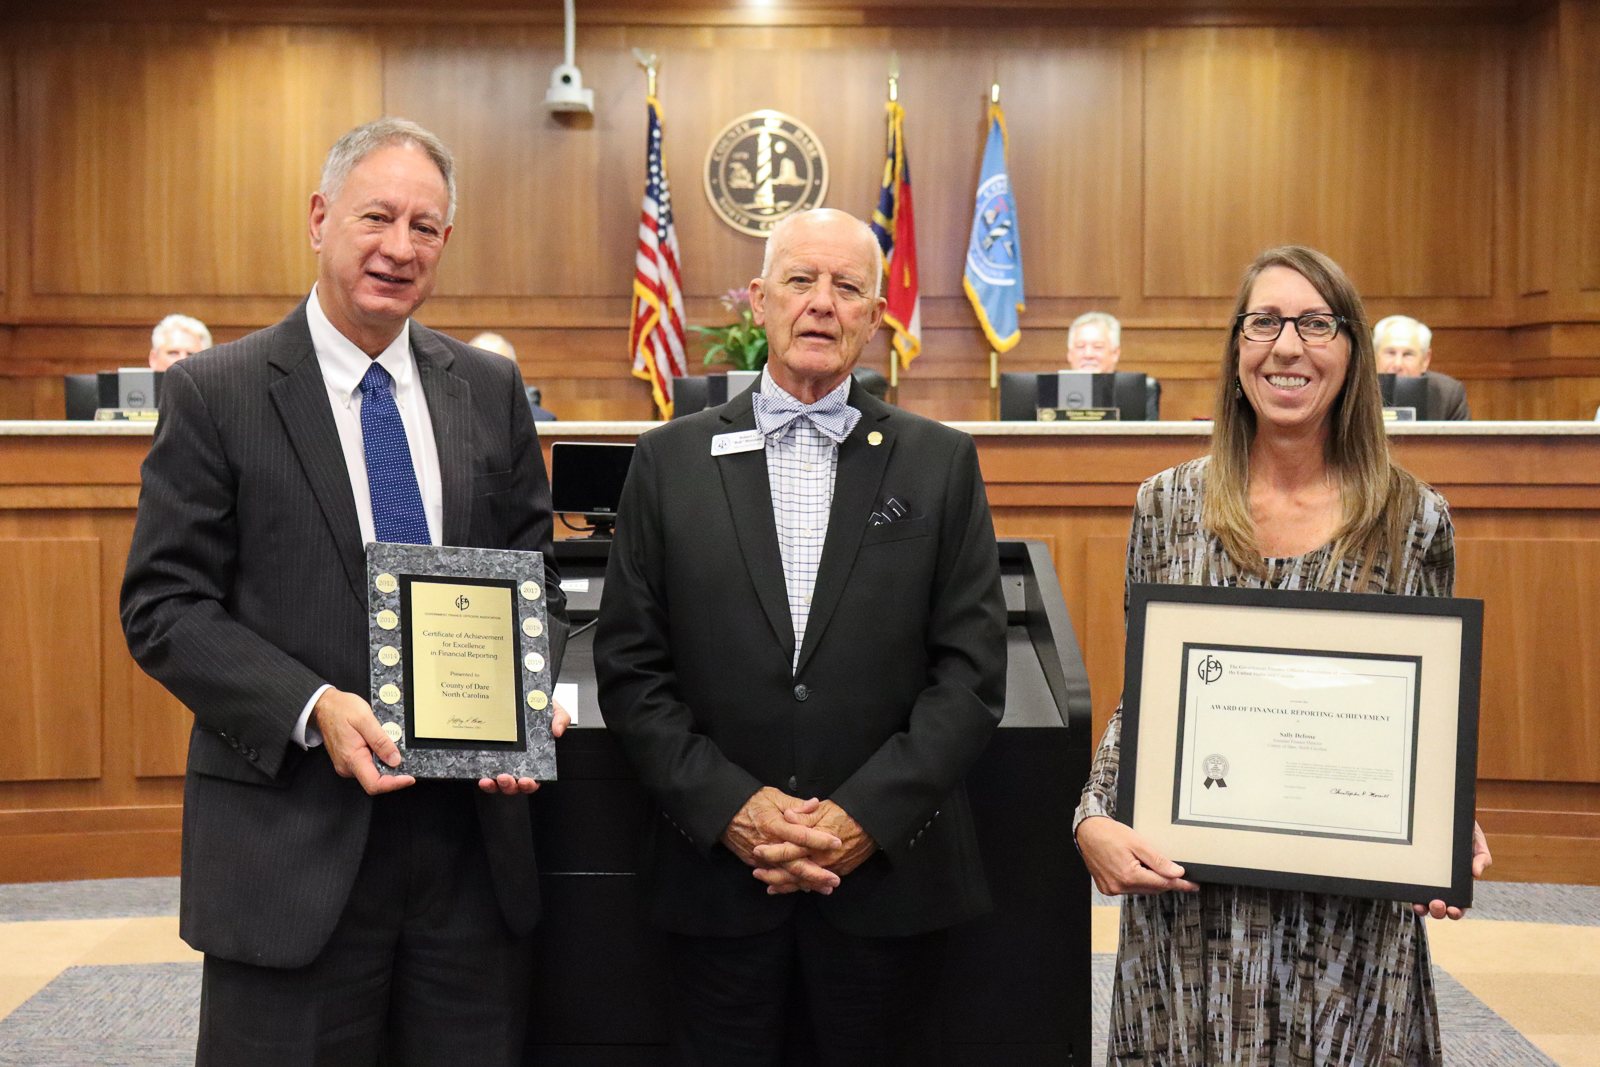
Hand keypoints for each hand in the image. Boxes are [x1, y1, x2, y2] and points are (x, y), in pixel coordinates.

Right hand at [314, 687, 414, 794]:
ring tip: (383, 741)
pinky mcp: (348, 760)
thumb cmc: (341, 709)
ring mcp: (346, 764)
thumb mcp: (365, 720)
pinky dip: (377, 758)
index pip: (374, 784)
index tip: (409, 778)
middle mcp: (347, 766)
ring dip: (384, 762)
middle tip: (399, 752)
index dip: (394, 784)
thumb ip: (381, 741)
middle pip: (375, 781)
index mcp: (352, 758)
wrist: (324, 706)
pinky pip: (367, 765)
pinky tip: (377, 744)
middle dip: (392, 771)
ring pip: (372, 773)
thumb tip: (395, 760)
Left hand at [478, 700, 570, 794]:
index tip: (526, 780)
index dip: (529, 784)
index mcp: (535, 761)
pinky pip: (486, 775)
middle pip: (515, 786)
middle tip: (507, 778)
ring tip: (496, 777)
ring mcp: (502, 764)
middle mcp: (518, 766)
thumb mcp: (554, 710)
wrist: (522, 701)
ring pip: (499, 784)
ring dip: (496, 786)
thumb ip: (561, 718)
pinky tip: (483, 777)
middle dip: (510, 786)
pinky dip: (485, 781)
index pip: (534, 780)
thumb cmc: (538, 709)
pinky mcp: (489, 760)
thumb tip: (558, 731)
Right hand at [722, 787, 841, 893]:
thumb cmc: (750, 801)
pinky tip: (804, 887)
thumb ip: (796, 804)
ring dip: (806, 883)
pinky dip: (790, 884)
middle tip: (835, 880)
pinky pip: (774, 876)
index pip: (801, 835)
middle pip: (794, 863)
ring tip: (825, 888)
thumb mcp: (773, 796)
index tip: (837, 843)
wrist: (723, 812)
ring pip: (786, 875)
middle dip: (816, 874)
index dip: (820, 840)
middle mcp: (768, 843)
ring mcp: (759, 856)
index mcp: (774, 824)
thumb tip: (816, 804)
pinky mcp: (754, 862)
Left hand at [755, 801, 877, 892]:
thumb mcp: (824, 808)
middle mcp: (823, 857)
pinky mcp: (840, 870)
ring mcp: (832, 867)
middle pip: (794, 872)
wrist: (874, 823)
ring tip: (770, 887)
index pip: (789, 850)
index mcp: (816, 840)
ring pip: (805, 881)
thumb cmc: (848, 813)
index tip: (757, 852)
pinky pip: (818, 882)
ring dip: (786, 885)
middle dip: (773, 875)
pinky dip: (804, 886)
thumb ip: (803, 814)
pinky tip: (795, 888)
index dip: (772, 852)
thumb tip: (786, 815)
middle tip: (757, 874)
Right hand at [1075, 815, 1197, 895]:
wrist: (1087, 832)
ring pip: (1141, 889)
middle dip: (1165, 881)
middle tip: (1176, 873)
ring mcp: (1112, 888)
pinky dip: (1137, 881)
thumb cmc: (1110, 833)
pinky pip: (1129, 888)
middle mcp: (1119, 886)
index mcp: (1129, 875)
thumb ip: (1158, 860)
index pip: (1162, 883)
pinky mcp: (1107, 888)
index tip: (1192, 886)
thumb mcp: (1138, 843)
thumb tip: (1176, 873)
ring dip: (1150, 880)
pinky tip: (1136, 869)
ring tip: (1147, 864)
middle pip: (1153, 888)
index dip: (1179, 884)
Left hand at [1415, 821, 1490, 919]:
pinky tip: (1411, 894)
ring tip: (1424, 904)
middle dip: (1439, 911)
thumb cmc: (1463, 829)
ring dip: (1425, 908)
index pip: (1459, 903)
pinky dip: (1410, 894)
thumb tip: (1476, 873)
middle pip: (1441, 907)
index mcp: (1459, 881)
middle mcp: (1442, 884)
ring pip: (1424, 901)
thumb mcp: (1476, 841)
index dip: (1457, 911)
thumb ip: (1481, 856)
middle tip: (1438, 904)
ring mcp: (1427, 879)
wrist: (1444, 812)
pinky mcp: (1413, 871)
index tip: (1454, 910)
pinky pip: (1410, 887)